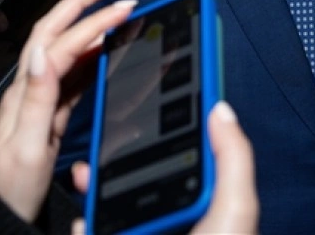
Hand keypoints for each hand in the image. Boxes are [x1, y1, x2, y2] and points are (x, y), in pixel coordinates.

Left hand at [0, 0, 134, 222]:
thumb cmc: (8, 189)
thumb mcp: (24, 146)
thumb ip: (36, 98)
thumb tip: (45, 52)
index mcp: (23, 93)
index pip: (58, 43)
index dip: (90, 19)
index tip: (120, 6)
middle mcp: (28, 90)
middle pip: (55, 34)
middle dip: (81, 3)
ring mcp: (38, 101)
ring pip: (66, 52)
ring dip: (89, 26)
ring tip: (113, 10)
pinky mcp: (48, 116)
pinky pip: (73, 78)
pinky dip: (92, 58)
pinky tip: (104, 53)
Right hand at [70, 101, 259, 234]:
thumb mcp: (233, 213)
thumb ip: (232, 161)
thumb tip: (221, 107)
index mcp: (207, 208)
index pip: (187, 156)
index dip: (171, 123)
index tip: (150, 92)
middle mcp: (176, 225)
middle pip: (143, 178)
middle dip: (119, 153)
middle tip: (105, 135)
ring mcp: (144, 234)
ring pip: (114, 207)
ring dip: (95, 188)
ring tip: (84, 174)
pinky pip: (95, 229)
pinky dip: (84, 225)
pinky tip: (81, 220)